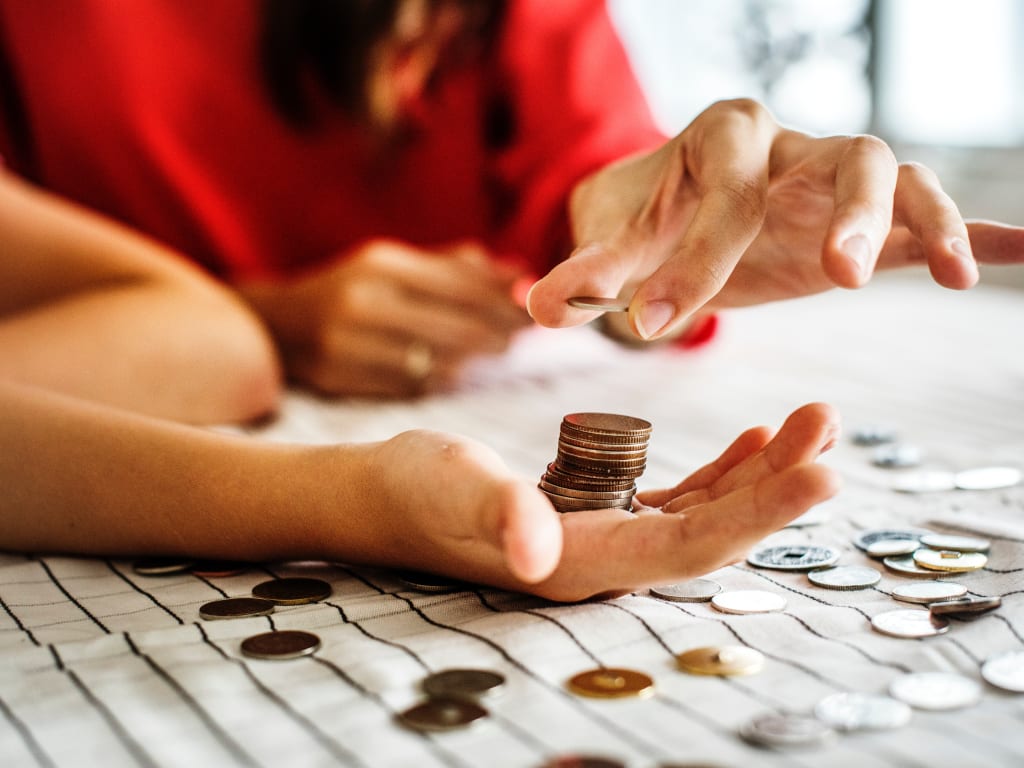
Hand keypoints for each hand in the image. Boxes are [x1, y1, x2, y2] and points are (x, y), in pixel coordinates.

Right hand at [241, 239, 531, 396]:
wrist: (278, 324)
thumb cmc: (351, 290)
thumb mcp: (394, 265)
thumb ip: (455, 268)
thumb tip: (520, 273)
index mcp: (381, 265)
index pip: (460, 285)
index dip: (503, 300)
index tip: (533, 308)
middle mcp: (363, 301)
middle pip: (455, 326)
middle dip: (498, 332)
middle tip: (524, 336)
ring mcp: (349, 343)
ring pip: (436, 361)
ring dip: (474, 359)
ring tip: (497, 349)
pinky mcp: (341, 377)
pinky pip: (410, 385)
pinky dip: (441, 378)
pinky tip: (456, 371)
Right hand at [360, 402, 839, 601]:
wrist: (387, 495)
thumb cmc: (414, 489)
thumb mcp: (453, 489)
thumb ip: (497, 515)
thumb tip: (534, 551)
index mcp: (582, 563)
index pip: (691, 547)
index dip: (760, 516)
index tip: (822, 475)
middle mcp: (607, 562)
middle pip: (715, 532)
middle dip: (779, 486)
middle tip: (829, 429)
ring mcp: (607, 540)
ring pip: (706, 513)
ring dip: (762, 473)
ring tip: (810, 424)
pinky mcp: (600, 514)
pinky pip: (678, 498)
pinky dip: (722, 470)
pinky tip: (753, 442)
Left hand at [527, 99, 1023, 340]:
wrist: (673, 210)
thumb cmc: (644, 222)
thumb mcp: (612, 245)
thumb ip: (583, 274)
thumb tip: (536, 305)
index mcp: (721, 140)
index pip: (722, 195)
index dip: (690, 260)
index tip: (654, 324)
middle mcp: (788, 147)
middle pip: (845, 155)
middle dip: (848, 213)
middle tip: (839, 277)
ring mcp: (830, 181)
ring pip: (899, 176)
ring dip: (924, 220)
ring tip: (951, 274)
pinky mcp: (858, 221)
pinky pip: (929, 217)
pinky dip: (973, 232)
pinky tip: (1016, 254)